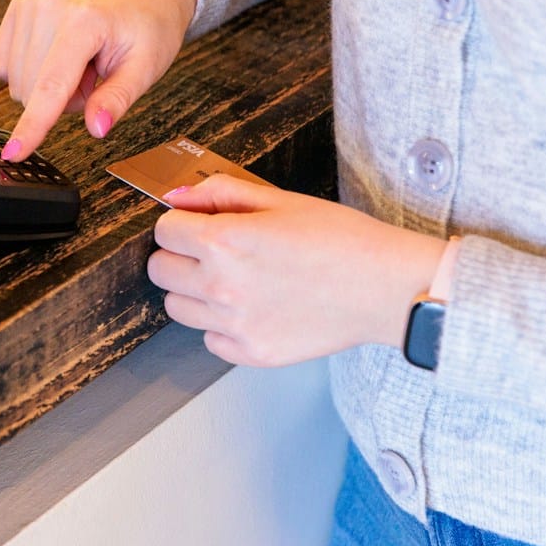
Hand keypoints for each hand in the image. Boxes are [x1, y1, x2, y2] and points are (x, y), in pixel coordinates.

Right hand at [0, 0, 197, 160]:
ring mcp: (28, 4)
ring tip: (81, 62)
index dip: (33, 126)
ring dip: (48, 87)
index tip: (14, 153)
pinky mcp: (17, 8)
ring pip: (18, 83)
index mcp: (85, 20)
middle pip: (33, 91)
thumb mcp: (146, 66)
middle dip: (64, 99)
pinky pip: (6, 67)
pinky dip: (32, 72)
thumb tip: (96, 128)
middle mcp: (49, 7)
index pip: (52, 86)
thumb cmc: (147, 24)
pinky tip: (59, 55)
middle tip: (94, 75)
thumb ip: (117, 99)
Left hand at [149, 176, 445, 365]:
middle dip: (180, 256)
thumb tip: (175, 198)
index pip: (163, 231)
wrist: (385, 287)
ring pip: (176, 307)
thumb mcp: (279, 200)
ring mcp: (233, 324)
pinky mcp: (250, 352)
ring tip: (235, 281)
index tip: (201, 226)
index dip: (182, 224)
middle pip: (160, 271)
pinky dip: (221, 326)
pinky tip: (252, 308)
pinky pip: (208, 339)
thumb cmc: (340, 239)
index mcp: (224, 240)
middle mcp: (221, 284)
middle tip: (215, 253)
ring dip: (194, 292)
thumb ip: (219, 194)